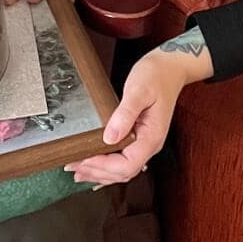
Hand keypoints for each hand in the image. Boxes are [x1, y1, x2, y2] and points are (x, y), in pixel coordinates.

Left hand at [67, 30, 213, 185]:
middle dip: (97, 172)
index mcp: (152, 137)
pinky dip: (107, 166)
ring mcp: (145, 142)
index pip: (127, 165)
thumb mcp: (138, 90)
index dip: (104, 166)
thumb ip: (125, 114)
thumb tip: (109, 137)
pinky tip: (94, 166)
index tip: (84, 159)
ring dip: (100, 173)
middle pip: (123, 172)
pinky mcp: (139, 137)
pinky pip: (123, 159)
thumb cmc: (157, 76)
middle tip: (72, 165)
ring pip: (122, 169)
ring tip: (77, 171)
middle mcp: (149, 144)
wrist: (170, 68)